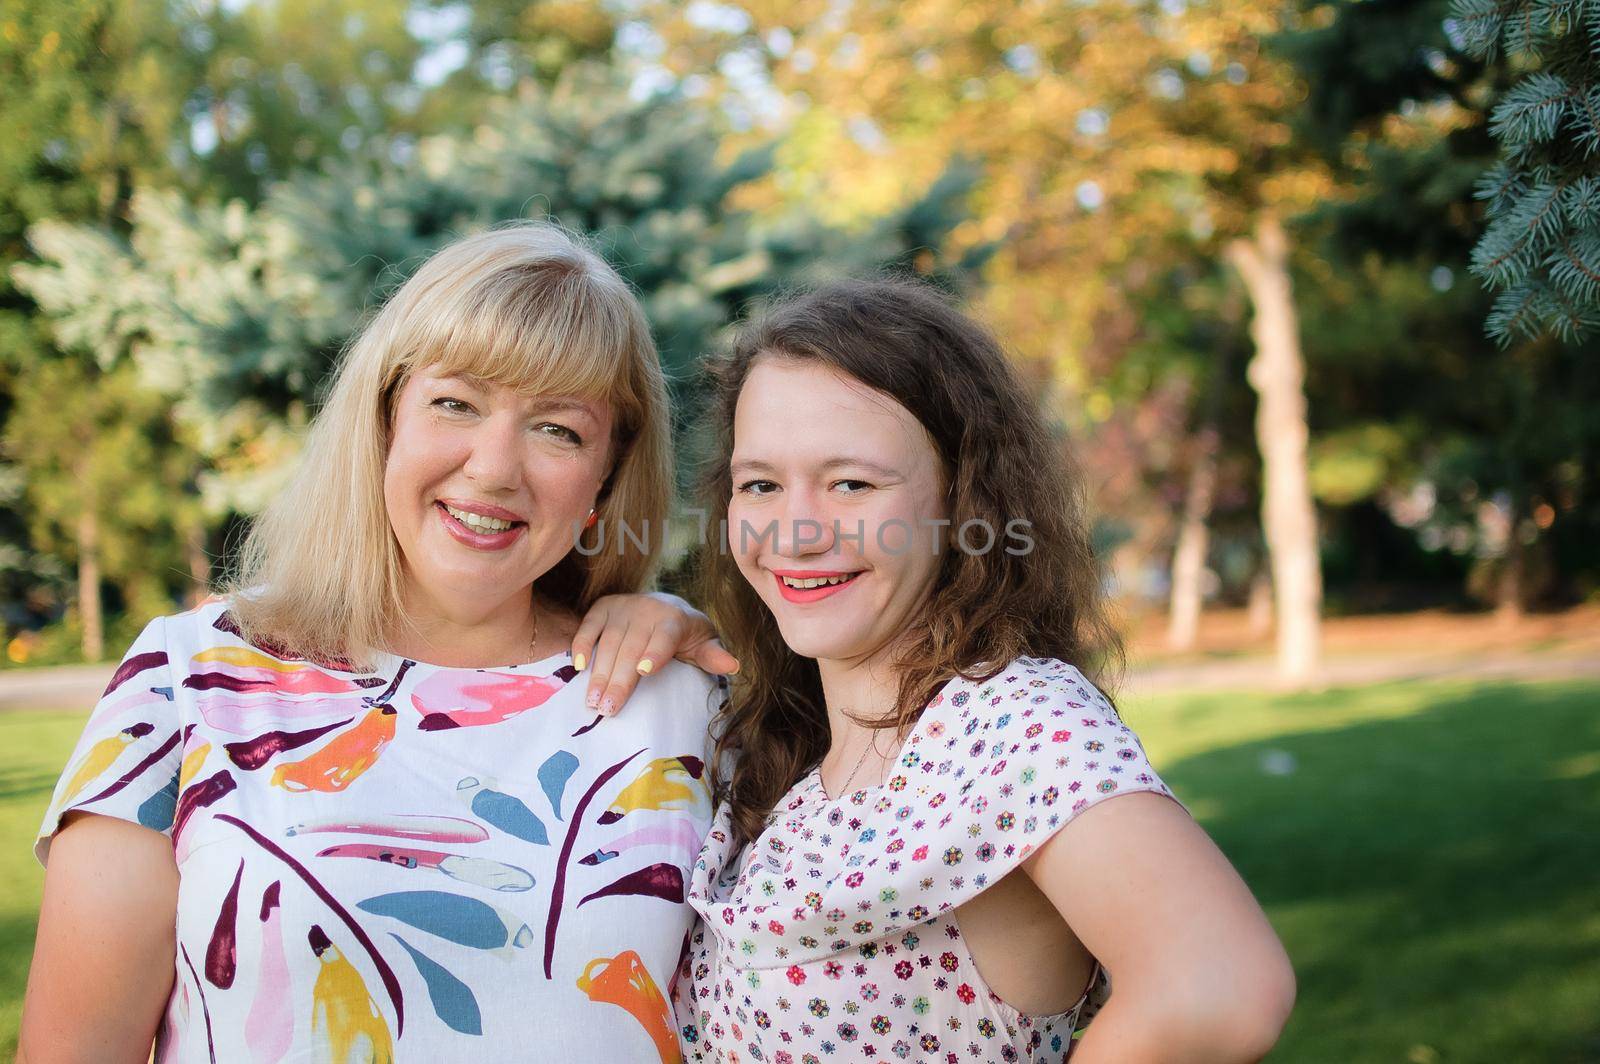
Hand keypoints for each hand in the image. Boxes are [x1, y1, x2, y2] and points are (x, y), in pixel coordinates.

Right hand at [570, 592, 738, 715]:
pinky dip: (581, 645)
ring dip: (599, 672)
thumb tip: (733, 665)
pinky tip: (578, 668)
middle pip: (632, 647)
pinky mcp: (604, 607)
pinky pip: (589, 625)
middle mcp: (648, 610)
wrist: (665, 603)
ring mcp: (624, 607)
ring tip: (593, 702)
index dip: (655, 652)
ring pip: (609, 642)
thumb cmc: (686, 634)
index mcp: (675, 620)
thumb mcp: (704, 643)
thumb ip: (713, 655)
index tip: (644, 671)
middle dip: (619, 679)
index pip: (665, 636)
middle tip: (607, 709)